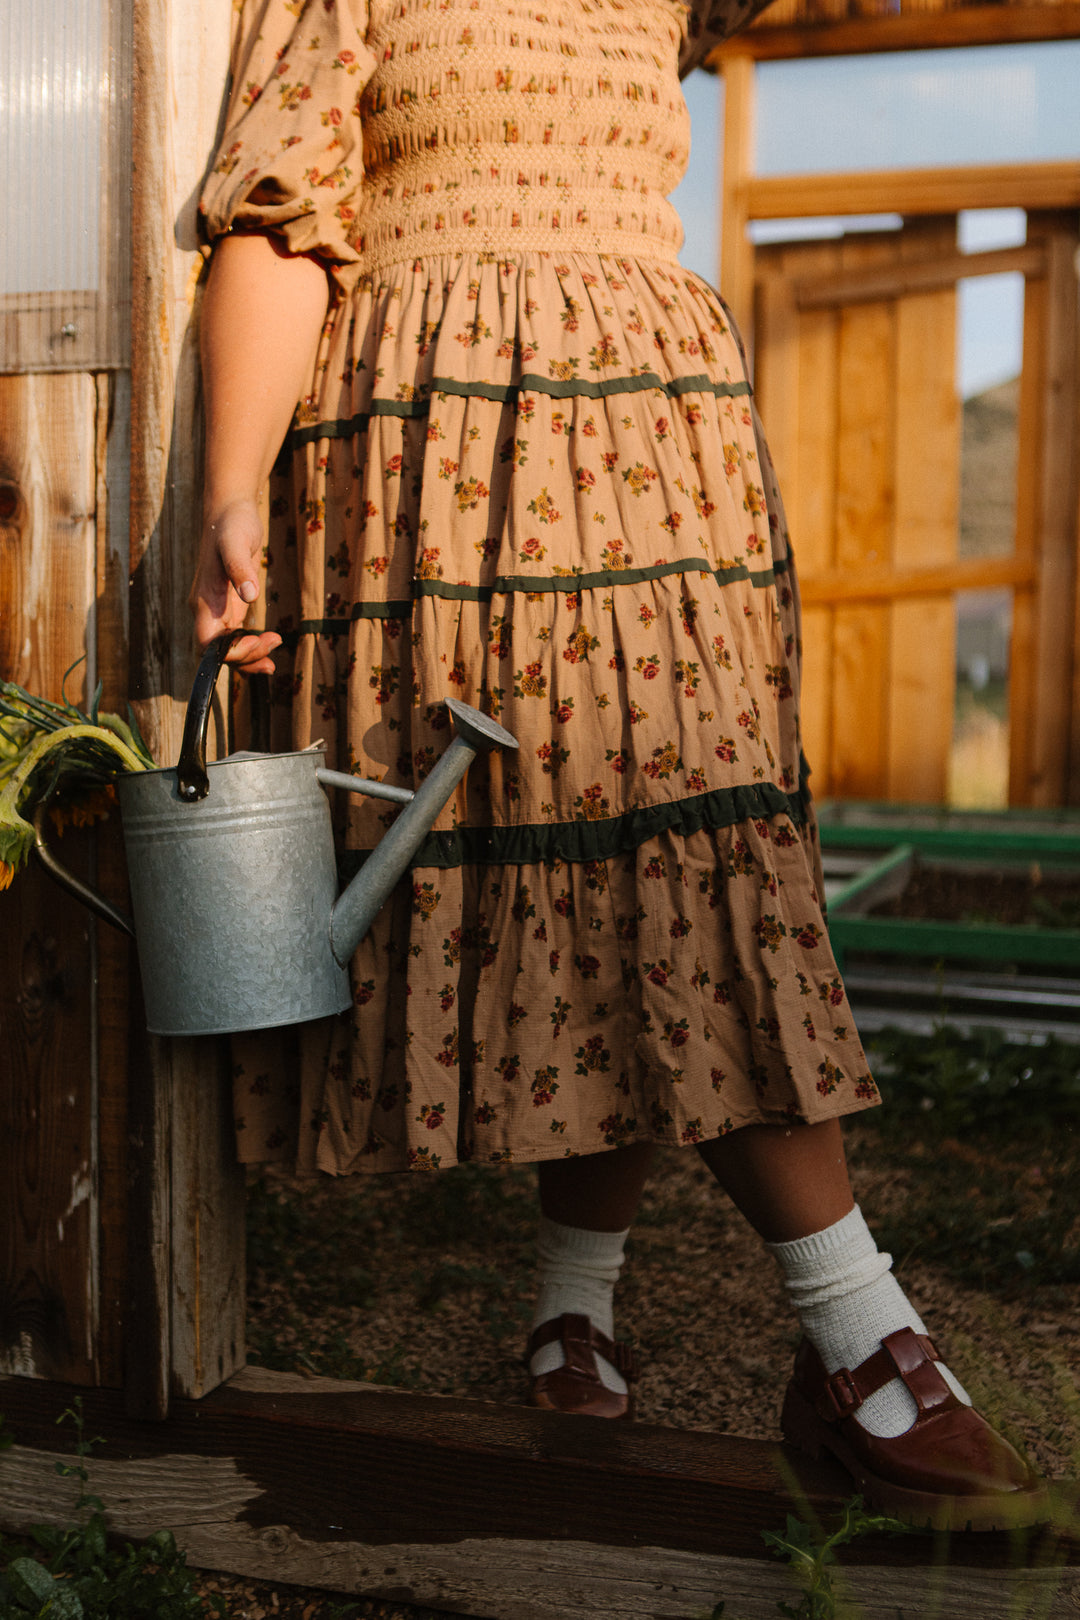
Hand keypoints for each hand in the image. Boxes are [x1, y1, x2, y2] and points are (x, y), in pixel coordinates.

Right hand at [189, 496, 281, 674]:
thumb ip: (240, 568)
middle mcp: (207, 610)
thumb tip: (249, 595)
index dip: (231, 652)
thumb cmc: (231, 524)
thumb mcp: (237, 542)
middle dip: (245, 658)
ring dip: (249, 657)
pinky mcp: (229, 608)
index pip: (208, 642)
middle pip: (218, 652)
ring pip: (227, 649)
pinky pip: (235, 638)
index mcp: (204, 599)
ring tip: (274, 654)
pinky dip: (251, 648)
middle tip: (275, 643)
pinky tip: (270, 644)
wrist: (229, 512)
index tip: (258, 639)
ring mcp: (217, 611)